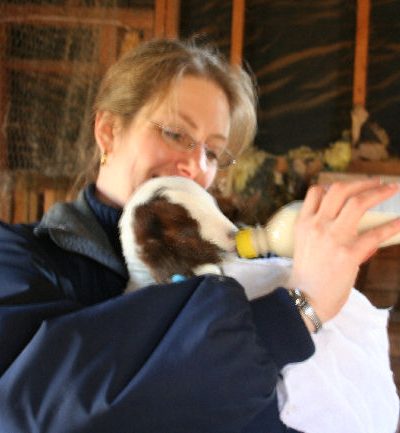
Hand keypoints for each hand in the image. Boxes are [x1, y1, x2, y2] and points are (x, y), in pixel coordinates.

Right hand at [287, 178, 399, 323]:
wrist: (304, 299)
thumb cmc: (305, 276)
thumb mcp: (304, 246)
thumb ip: (319, 231)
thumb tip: (342, 224)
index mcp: (304, 223)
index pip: (316, 192)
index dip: (333, 185)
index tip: (348, 186)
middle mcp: (317, 225)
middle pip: (339, 190)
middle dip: (360, 182)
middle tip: (376, 183)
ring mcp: (333, 237)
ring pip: (357, 203)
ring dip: (377, 193)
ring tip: (390, 190)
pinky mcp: (349, 253)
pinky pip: (375, 234)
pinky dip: (391, 226)